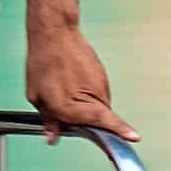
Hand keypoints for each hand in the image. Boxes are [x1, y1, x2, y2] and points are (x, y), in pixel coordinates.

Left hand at [21, 11, 129, 137]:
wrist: (55, 34)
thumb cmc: (43, 62)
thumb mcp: (36, 96)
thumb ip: (48, 120)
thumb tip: (52, 136)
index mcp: (72, 107)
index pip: (103, 124)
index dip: (121, 132)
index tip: (134, 137)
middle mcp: (92, 97)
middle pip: (99, 120)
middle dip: (85, 120)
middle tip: (65, 106)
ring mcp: (100, 85)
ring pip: (99, 106)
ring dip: (85, 104)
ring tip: (64, 87)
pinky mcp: (102, 75)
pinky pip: (98, 92)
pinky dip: (87, 91)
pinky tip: (71, 79)